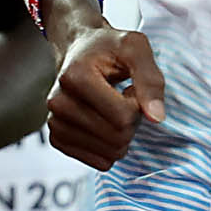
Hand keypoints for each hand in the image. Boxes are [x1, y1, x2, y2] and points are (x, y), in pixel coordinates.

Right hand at [48, 23, 164, 170]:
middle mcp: (58, 102)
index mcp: (75, 77)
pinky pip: (100, 162)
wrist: (79, 50)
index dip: (138, 104)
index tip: (130, 87)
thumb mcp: (136, 49)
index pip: (123, 116)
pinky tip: (104, 122)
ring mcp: (54, 123)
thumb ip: (150, 80)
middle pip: (117, 138)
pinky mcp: (58, 139)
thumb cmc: (109, 47)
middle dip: (132, 121)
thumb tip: (156, 118)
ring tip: (113, 108)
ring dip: (122, 134)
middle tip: (123, 98)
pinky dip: (110, 147)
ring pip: (110, 154)